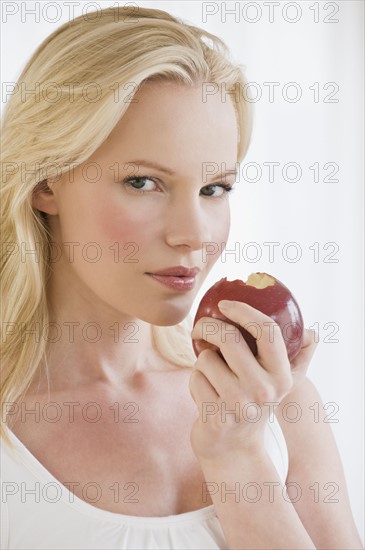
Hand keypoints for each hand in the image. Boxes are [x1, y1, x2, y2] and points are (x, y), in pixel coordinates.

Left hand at [189, 300, 317, 461]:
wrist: (235, 449)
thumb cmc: (254, 404)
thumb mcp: (279, 383)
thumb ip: (297, 357)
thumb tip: (314, 333)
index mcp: (282, 376)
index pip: (267, 331)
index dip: (244, 311)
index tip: (224, 304)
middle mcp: (264, 390)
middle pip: (229, 338)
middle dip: (208, 327)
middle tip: (201, 329)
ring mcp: (240, 405)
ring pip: (206, 358)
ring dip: (202, 363)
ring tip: (213, 377)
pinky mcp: (216, 416)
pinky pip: (195, 378)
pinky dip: (195, 382)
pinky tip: (206, 395)